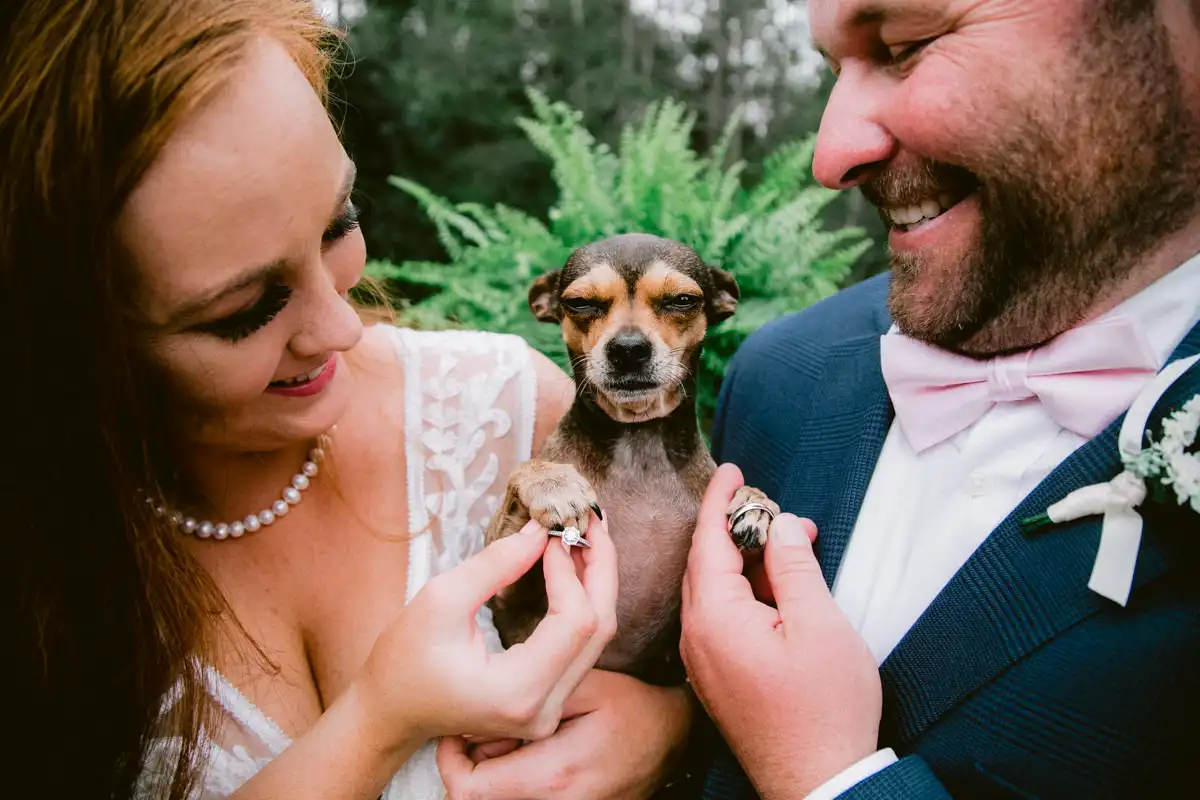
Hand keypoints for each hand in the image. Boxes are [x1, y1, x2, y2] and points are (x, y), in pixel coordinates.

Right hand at [353, 513, 617, 754]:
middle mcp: (543, 710)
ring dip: (594, 584)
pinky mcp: (546, 702)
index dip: (570, 570)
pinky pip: (579, 648)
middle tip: (591, 521)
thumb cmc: (403, 661)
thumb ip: (496, 564)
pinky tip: (573, 569)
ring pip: (595, 639)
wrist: (389, 712)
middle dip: (600, 569)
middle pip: (598, 631)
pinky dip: (581, 604)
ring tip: (583, 538)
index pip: (574, 622)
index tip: (553, 533)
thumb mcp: (440, 600)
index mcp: (518, 691)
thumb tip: (540, 531)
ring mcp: (548, 712)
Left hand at [437, 669, 692, 798]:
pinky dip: (510, 782)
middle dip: (469, 765)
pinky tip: (526, 755)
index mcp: (552, 774)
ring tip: (508, 739)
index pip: (467, 790)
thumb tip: (477, 720)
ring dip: (489, 774)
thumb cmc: (629, 707)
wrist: (673, 738)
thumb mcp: (583, 686)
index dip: (449, 762)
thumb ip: (529, 701)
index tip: (457, 731)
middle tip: (483, 729)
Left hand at [680, 463, 881, 797]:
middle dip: (737, 528)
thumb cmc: (824, 709)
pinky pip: (719, 617)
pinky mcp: (717, 677)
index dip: (720, 499)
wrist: (818, 782)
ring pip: (713, 590)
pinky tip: (776, 587)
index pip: (707, 540)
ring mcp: (704, 660)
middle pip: (706, 562)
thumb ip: (795, 566)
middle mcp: (697, 636)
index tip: (732, 469)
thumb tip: (779, 523)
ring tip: (788, 544)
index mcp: (716, 617)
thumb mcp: (821, 624)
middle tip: (774, 508)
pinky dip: (742, 592)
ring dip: (744, 561)